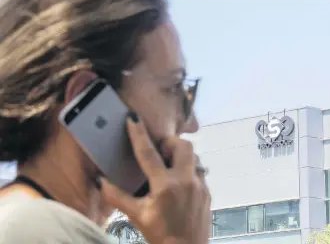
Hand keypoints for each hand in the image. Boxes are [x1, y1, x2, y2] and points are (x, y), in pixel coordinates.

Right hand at [102, 113, 210, 243]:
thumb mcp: (137, 216)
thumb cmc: (161, 235)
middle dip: (170, 142)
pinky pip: (198, 171)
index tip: (133, 118)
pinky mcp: (207, 192)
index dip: (138, 134)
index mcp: (165, 186)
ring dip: (180, 156)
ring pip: (194, 157)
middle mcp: (186, 181)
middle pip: (183, 146)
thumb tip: (100, 181)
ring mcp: (200, 185)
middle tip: (159, 150)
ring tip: (168, 166)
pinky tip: (179, 183)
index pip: (148, 153)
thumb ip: (117, 197)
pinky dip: (187, 170)